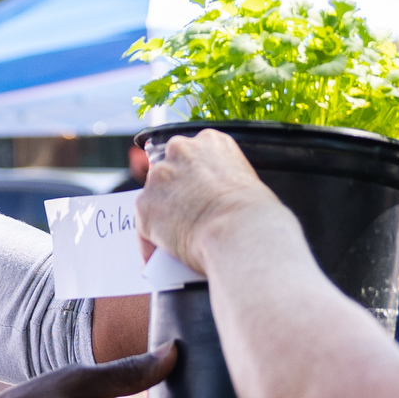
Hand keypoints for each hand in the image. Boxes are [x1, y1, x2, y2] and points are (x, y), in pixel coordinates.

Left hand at [136, 129, 282, 277]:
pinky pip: (143, 226)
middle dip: (172, 192)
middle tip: (185, 217)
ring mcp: (160, 176)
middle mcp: (181, 150)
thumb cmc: (255, 215)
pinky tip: (161, 256)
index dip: (192, 177)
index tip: (195, 194)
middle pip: (168, 170)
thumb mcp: (248, 183)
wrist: (240, 231)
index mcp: (211, 141)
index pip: (192, 155)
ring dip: (160, 215)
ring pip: (153, 196)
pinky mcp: (145, 205)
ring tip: (174, 240)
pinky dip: (151, 242)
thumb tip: (220, 204)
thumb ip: (227, 183)